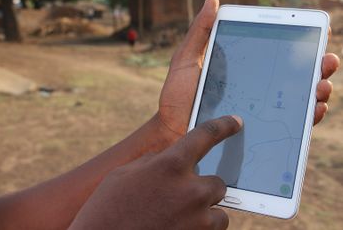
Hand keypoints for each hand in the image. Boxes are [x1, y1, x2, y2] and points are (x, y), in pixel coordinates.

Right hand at [69, 116, 242, 229]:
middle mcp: (191, 190)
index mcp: (170, 165)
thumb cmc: (106, 209)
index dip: (224, 126)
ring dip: (205, 212)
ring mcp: (197, 219)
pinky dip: (201, 228)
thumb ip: (155, 162)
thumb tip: (171, 158)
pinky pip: (213, 229)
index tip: (236, 122)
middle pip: (219, 183)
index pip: (206, 135)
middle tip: (183, 196)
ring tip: (179, 216)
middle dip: (204, 188)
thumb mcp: (125, 174)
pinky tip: (179, 227)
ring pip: (219, 211)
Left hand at [158, 0, 339, 140]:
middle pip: (296, 76)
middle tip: (327, 61)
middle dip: (318, 66)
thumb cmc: (177, 97)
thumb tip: (213, 0)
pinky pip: (291, 126)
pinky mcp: (262, 133)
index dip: (299, 45)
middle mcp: (258, 89)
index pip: (277, 55)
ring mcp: (262, 111)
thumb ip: (201, 32)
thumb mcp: (187, 60)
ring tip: (322, 85)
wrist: (172, 133)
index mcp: (245, 69)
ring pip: (300, 100)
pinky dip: (309, 117)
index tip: (315, 34)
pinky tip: (315, 109)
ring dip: (319, 91)